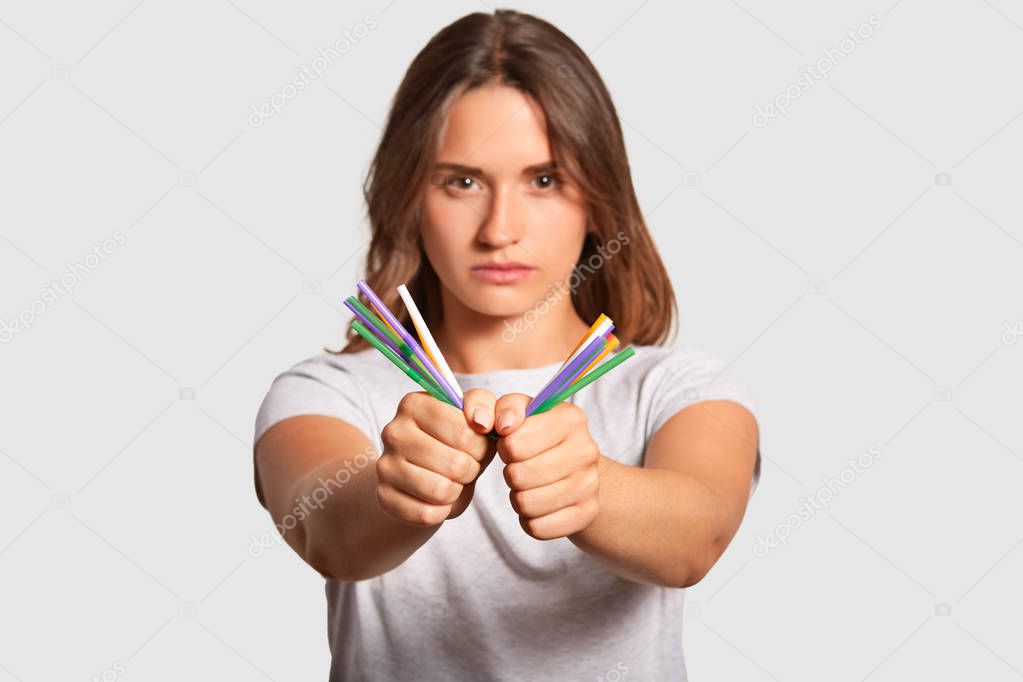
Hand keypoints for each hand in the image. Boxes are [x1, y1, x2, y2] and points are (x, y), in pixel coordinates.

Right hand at [377, 388, 497, 526]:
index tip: (476, 445)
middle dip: (470, 469)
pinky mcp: (384, 497)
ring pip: (440, 490)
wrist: (426, 475)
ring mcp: (385, 466)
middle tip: (465, 466)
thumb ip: (483, 405)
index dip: (480, 445)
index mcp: (414, 404)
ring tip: (452, 480)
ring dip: (456, 490)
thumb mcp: (473, 416)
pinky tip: (438, 499)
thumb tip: (482, 421)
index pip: (463, 430)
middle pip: (455, 463)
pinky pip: (426, 514)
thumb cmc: (455, 442)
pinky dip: (441, 511)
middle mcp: (394, 432)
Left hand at [493, 393, 600, 539]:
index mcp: (570, 418)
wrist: (575, 466)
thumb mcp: (518, 410)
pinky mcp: (587, 513)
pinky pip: (538, 528)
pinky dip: (530, 520)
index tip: (512, 443)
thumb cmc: (537, 435)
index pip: (514, 443)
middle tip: (520, 467)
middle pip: (519, 476)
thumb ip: (499, 406)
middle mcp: (586, 450)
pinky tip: (538, 504)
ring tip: (528, 485)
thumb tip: (500, 424)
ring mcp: (590, 484)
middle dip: (511, 473)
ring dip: (518, 497)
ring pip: (527, 504)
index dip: (504, 446)